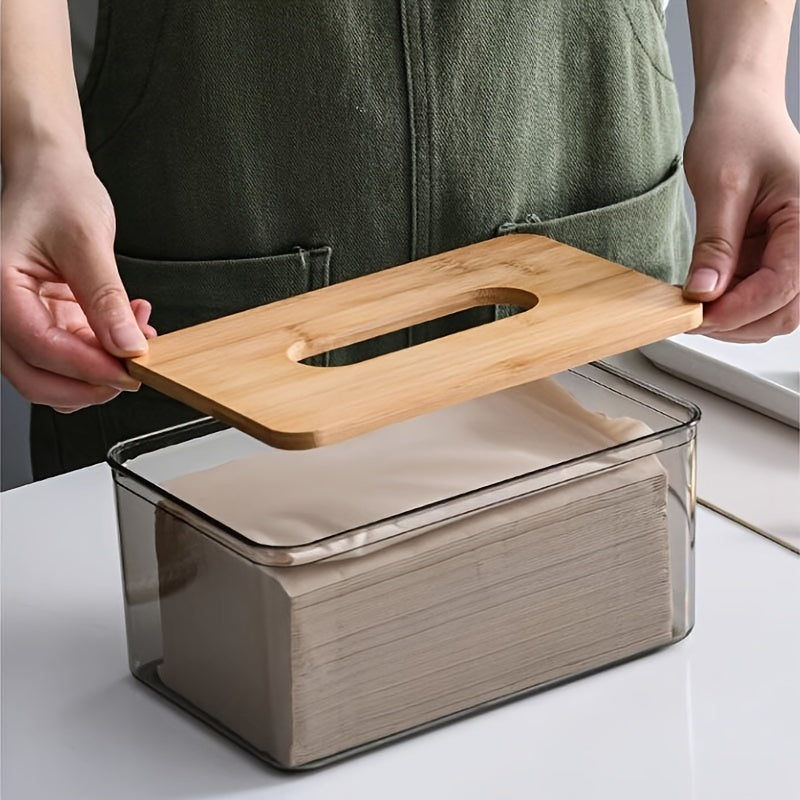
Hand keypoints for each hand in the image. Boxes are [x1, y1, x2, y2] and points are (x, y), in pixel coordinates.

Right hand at [1, 148, 155, 411]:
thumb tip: (127, 345)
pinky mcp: (48, 320)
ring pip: (55, 374)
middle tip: (134, 372)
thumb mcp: (87, 241)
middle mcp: (3, 310)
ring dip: (101, 369)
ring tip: (138, 336)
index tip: (129, 370)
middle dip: (89, 385)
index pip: (38, 346)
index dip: (87, 366)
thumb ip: (106, 298)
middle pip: (36, 377)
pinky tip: (131, 328)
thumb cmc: (56, 193)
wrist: (52, 175)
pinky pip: (73, 355)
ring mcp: (25, 319)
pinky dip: (105, 353)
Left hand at [682, 78, 798, 341]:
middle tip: (689, 317)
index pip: (782, 284)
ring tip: (691, 307)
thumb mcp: (721, 185)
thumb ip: (715, 244)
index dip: (739, 309)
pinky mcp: (770, 257)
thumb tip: (704, 292)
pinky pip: (755, 296)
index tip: (699, 315)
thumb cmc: (737, 131)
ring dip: (732, 320)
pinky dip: (729, 306)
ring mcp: (790, 252)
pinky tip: (701, 297)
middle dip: (736, 322)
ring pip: (771, 312)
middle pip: (783, 311)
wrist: (739, 111)